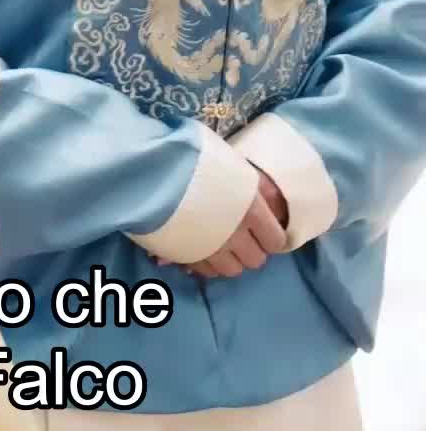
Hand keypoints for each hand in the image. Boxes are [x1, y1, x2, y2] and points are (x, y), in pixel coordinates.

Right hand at [155, 173, 288, 280]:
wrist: (154, 166)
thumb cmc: (196, 158)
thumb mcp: (234, 166)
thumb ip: (255, 190)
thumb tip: (271, 207)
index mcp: (252, 209)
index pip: (276, 240)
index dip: (271, 236)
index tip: (264, 229)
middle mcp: (235, 234)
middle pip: (256, 260)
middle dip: (252, 250)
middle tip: (241, 236)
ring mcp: (210, 249)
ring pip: (231, 270)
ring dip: (229, 259)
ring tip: (220, 243)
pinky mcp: (187, 257)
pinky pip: (206, 272)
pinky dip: (207, 263)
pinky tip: (201, 246)